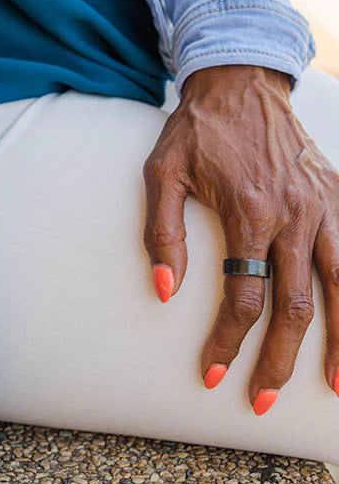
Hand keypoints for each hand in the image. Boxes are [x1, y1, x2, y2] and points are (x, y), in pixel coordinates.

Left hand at [142, 64, 338, 413]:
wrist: (240, 83)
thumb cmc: (195, 132)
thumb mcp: (162, 172)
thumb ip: (162, 233)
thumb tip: (163, 292)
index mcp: (249, 212)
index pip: (242, 297)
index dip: (227, 341)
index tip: (213, 372)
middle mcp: (296, 215)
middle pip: (296, 305)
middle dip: (279, 359)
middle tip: (262, 400)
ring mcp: (325, 207)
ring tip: (335, 387)